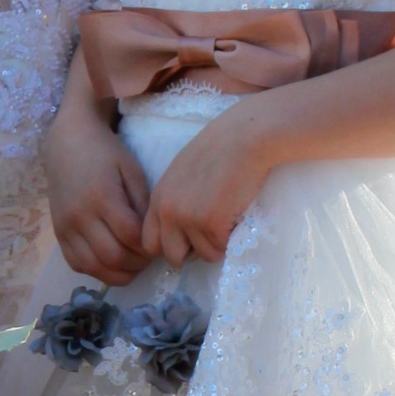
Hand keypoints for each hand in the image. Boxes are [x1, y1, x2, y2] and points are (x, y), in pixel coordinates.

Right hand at [43, 71, 151, 283]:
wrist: (67, 143)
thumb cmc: (106, 153)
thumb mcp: (132, 171)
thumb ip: (143, 204)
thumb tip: (153, 236)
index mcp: (102, 197)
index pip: (131, 236)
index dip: (148, 247)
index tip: (158, 244)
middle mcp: (80, 216)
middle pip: (112, 257)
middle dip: (136, 263)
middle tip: (147, 257)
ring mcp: (65, 227)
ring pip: (93, 267)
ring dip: (117, 273)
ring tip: (131, 263)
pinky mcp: (58, 233)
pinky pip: (76, 264)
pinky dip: (96, 270)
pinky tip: (110, 262)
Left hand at [141, 107, 272, 267]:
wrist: (245, 138)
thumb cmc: (221, 151)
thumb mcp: (183, 175)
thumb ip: (175, 202)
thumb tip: (181, 233)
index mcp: (158, 198)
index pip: (149, 242)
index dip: (170, 246)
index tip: (188, 242)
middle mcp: (167, 211)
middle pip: (172, 256)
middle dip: (192, 253)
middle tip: (211, 236)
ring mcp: (187, 218)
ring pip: (202, 255)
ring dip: (217, 244)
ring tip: (228, 218)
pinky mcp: (211, 224)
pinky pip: (221, 249)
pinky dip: (232, 240)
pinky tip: (237, 215)